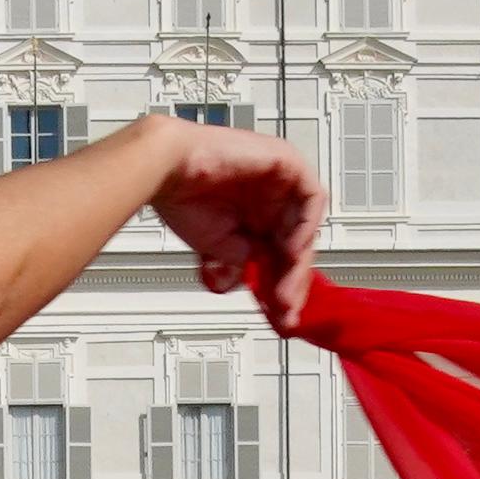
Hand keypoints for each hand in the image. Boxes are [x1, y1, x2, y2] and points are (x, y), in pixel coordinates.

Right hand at [134, 117, 325, 333]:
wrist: (167, 169)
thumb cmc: (183, 198)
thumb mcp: (222, 247)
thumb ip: (248, 264)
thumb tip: (267, 288)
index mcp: (254, 217)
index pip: (280, 258)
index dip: (281, 288)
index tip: (280, 315)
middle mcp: (270, 201)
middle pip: (296, 247)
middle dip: (291, 283)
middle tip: (284, 311)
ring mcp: (280, 183)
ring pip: (305, 229)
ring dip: (297, 264)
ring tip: (284, 291)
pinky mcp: (286, 163)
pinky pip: (311, 198)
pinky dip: (304, 228)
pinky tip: (289, 253)